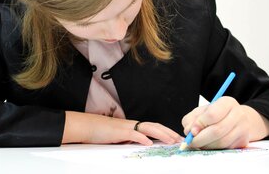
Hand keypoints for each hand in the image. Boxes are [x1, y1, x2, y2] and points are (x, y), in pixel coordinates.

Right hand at [63, 111, 182, 145]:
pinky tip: (149, 142)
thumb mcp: (120, 137)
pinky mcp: (119, 132)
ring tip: (171, 140)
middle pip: (154, 126)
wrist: (88, 126)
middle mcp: (132, 124)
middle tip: (179, 140)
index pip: (153, 127)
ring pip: (148, 128)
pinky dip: (142, 138)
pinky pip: (133, 134)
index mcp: (133, 126)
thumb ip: (132, 139)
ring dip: (161, 134)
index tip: (175, 138)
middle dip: (168, 132)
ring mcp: (126, 127)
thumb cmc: (102, 132)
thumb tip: (144, 144)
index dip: (165, 131)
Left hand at [181, 96, 250, 148]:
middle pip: (217, 130)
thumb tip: (189, 131)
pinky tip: (207, 145)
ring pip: (221, 142)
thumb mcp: (202, 111)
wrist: (237, 120)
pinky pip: (225, 148)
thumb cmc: (216, 114)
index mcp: (227, 102)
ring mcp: (243, 128)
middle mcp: (238, 114)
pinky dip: (213, 148)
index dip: (199, 124)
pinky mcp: (243, 141)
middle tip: (190, 142)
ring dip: (206, 145)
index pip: (212, 114)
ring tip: (198, 143)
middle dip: (200, 138)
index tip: (191, 131)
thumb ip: (192, 119)